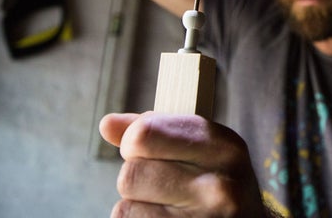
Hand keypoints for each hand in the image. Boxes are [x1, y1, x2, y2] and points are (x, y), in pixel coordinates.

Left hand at [100, 112, 267, 217]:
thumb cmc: (219, 184)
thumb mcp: (204, 149)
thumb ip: (158, 131)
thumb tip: (108, 124)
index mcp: (224, 146)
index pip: (144, 134)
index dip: (134, 141)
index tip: (144, 149)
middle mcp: (218, 186)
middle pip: (130, 173)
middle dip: (135, 178)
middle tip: (161, 184)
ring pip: (125, 207)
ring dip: (136, 207)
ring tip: (166, 206)